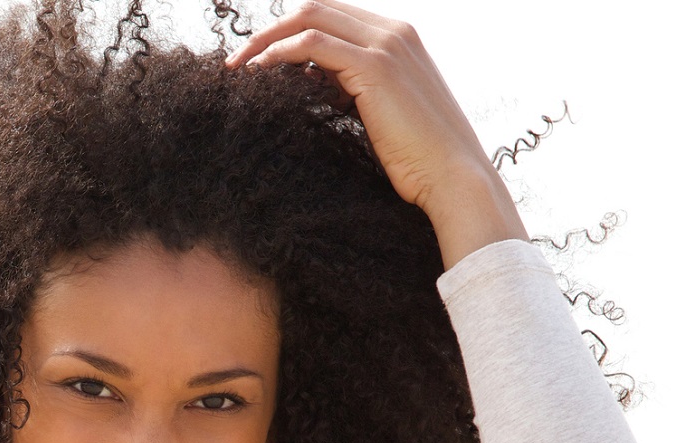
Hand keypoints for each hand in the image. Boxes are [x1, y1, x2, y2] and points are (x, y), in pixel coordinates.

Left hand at [224, 1, 526, 266]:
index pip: (333, 15)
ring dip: (266, 39)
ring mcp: (387, 45)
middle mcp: (395, 32)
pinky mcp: (376, 67)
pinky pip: (312, 45)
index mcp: (399, 38)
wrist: (453, 178)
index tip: (258, 57)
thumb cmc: (419, 158)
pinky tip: (258, 73)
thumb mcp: (383, 111)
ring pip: (310, 18)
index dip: (292, 30)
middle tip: (237, 60)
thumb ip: (354, 87)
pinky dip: (279, 53)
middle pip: (317, 8)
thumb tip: (315, 83)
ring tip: (238, 68)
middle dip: (271, 29)